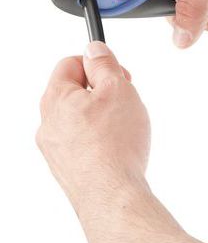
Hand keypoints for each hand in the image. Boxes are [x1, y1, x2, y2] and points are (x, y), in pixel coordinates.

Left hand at [37, 42, 207, 242]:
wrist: (113, 193)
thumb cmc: (115, 143)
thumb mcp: (117, 88)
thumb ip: (104, 64)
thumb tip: (94, 49)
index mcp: (56, 98)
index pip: (71, 63)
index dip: (97, 64)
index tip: (116, 73)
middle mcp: (48, 122)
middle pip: (75, 90)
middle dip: (102, 90)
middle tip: (124, 99)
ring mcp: (55, 148)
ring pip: (80, 116)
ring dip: (102, 114)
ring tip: (122, 125)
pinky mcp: (66, 167)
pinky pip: (83, 140)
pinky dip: (100, 137)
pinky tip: (116, 145)